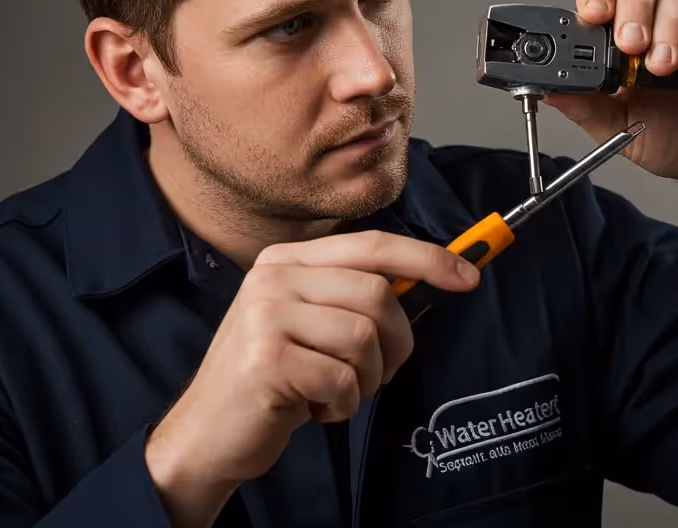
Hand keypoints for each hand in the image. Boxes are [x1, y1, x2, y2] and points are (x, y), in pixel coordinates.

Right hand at [143, 231, 479, 526]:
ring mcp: (264, 315)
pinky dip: (343, 404)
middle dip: (397, 343)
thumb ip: (358, 298)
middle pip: (378, 294)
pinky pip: (343, 379)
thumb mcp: (312, 324)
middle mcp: (273, 277)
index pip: (373, 245)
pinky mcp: (266, 360)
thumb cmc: (275, 379)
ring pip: (365, 338)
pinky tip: (314, 407)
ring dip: (367, 379)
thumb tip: (438, 279)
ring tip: (337, 390)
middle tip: (378, 373)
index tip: (468, 277)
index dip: (427, 259)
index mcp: (287, 260)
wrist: (209, 432)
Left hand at [544, 0, 677, 242]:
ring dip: (669, 26)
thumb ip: (585, 105)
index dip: (595, 0)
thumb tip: (546, 87)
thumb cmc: (674, 139)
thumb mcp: (619, 128)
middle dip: (633, 9)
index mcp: (623, 39)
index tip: (593, 17)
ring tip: (668, 68)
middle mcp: (658, 17)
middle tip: (632, 46)